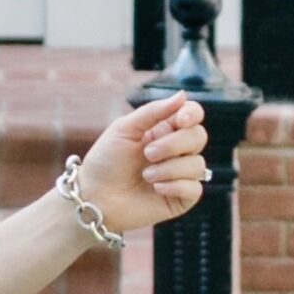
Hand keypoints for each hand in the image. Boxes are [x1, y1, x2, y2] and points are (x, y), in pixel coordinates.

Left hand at [80, 96, 207, 234]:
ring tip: (145, 176)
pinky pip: (195, 188)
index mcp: (164, 129)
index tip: (181, 119)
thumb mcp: (124, 129)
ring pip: (198, 164)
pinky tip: (156, 188)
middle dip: (174, 144)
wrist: (94, 197)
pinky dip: (175, 186)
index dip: (192, 113)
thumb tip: (183, 95)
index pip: (192, 114)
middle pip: (199, 137)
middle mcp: (176, 150)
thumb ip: (153, 111)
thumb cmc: (106, 161)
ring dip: (169, 169)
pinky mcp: (181, 198)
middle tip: (147, 153)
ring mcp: (180, 174)